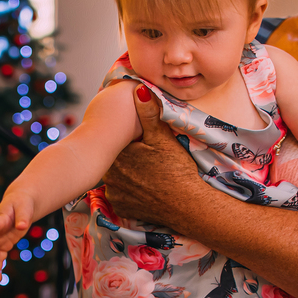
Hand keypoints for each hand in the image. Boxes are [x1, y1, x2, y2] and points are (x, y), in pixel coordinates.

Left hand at [101, 87, 196, 225]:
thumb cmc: (176, 169)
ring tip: (147, 173)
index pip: (116, 141)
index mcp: (118, 153)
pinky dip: (130, 192)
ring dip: (127, 174)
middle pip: (116, 159)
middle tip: (146, 157)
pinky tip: (144, 188)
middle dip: (127, 156)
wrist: (187, 205)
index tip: (141, 141)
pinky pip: (121, 195)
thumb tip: (139, 89)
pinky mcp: (121, 208)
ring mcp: (114, 193)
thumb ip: (149, 113)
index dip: (128, 139)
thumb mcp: (163, 137)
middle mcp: (110, 174)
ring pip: (117, 177)